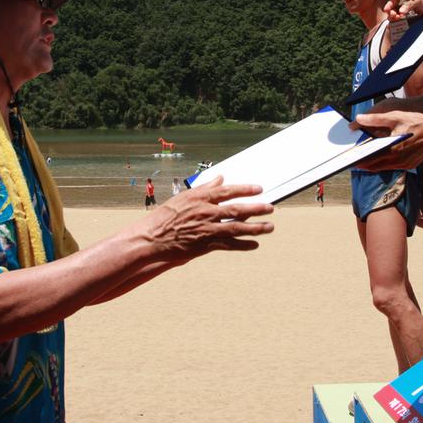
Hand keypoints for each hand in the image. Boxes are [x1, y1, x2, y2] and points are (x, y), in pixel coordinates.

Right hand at [145, 177, 272, 258]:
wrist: (151, 239)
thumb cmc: (165, 217)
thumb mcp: (183, 197)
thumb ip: (205, 188)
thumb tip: (220, 178)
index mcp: (200, 198)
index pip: (227, 191)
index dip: (245, 189)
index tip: (259, 189)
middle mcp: (206, 212)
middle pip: (237, 209)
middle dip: (257, 208)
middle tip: (271, 208)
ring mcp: (207, 229)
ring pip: (237, 227)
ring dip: (255, 228)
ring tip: (269, 227)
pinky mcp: (205, 245)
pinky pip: (229, 244)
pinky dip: (243, 244)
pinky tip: (254, 244)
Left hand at [351, 106, 422, 171]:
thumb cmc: (418, 121)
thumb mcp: (394, 116)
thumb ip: (374, 119)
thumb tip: (357, 119)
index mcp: (392, 151)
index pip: (369, 160)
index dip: (358, 161)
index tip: (349, 159)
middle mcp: (398, 162)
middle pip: (375, 167)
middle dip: (363, 163)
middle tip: (353, 159)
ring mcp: (405, 165)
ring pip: (384, 167)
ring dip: (373, 163)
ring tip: (363, 157)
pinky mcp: (411, 165)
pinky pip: (393, 166)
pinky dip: (384, 162)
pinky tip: (380, 155)